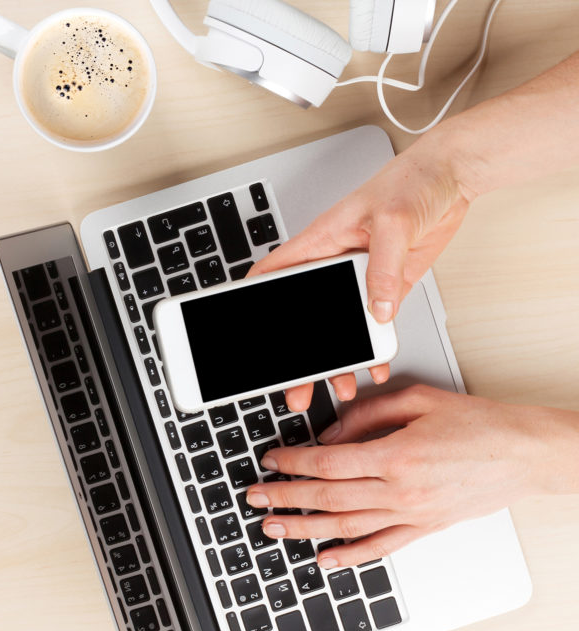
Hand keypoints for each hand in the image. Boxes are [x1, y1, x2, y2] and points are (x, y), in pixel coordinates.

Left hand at [246, 384, 578, 568]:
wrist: (525, 453)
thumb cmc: (478, 424)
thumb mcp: (419, 401)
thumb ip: (369, 414)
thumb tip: (330, 432)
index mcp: (396, 456)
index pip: (327, 463)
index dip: (292, 464)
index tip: (271, 461)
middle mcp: (400, 491)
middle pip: (327, 498)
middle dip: (284, 498)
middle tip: (255, 497)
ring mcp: (412, 516)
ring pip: (346, 527)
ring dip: (304, 529)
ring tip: (273, 528)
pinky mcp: (425, 529)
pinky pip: (381, 548)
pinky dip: (350, 557)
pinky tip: (325, 560)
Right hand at [247, 130, 475, 408]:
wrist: (451, 179)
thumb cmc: (413, 180)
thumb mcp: (393, 221)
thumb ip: (383, 269)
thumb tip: (376, 311)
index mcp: (320, 242)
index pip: (273, 274)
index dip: (253, 299)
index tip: (245, 329)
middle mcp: (333, 263)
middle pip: (303, 314)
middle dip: (297, 354)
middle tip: (295, 384)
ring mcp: (359, 279)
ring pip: (337, 328)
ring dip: (336, 359)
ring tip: (338, 385)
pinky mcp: (385, 288)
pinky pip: (372, 326)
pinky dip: (372, 350)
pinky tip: (374, 366)